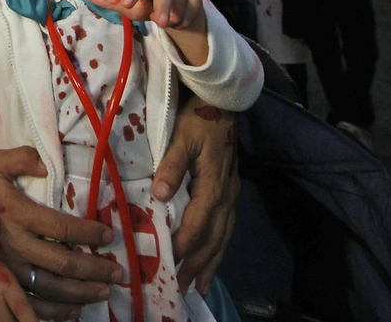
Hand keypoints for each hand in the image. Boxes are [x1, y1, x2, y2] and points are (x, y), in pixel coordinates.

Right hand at [0, 146, 119, 319]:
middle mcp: (16, 244)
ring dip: (80, 293)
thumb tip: (43, 163)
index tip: (109, 235)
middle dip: (94, 269)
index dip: (88, 232)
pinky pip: (31, 303)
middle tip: (116, 273)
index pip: (61, 227)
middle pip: (62, 262)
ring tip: (103, 292)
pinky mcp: (3, 282)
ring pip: (51, 287)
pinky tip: (74, 311)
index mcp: (18, 214)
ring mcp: (9, 268)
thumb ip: (19, 157)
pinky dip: (55, 312)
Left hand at [85, 0, 205, 32]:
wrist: (177, 7)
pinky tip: (180, 18)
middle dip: (163, 7)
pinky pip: (189, 13)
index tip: (126, 3)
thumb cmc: (149, 2)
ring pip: (176, 7)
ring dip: (172, 18)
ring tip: (168, 20)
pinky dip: (183, 21)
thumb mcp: (133, 5)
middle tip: (162, 22)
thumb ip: (112, 1)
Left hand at [154, 92, 239, 293]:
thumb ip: (171, 167)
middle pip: (214, 238)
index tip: (169, 264)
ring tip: (200, 285)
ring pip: (224, 235)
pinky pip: (228, 226)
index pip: (197, 224)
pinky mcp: (231, 190)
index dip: (184, 246)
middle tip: (183, 288)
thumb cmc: (198, 119)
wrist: (222, 102)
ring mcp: (232, 194)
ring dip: (212, 262)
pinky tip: (213, 256)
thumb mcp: (181, 138)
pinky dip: (220, 246)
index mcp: (213, 186)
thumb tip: (159, 194)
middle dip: (199, 264)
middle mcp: (226, 196)